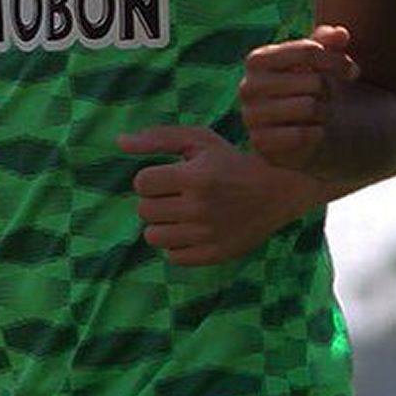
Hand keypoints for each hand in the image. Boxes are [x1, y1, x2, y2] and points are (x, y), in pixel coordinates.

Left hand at [120, 126, 322, 265]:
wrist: (276, 190)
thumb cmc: (230, 160)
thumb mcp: (199, 140)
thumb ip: (158, 138)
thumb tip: (119, 142)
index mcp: (195, 177)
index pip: (141, 183)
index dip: (152, 178)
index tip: (170, 176)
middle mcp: (200, 208)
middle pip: (144, 210)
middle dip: (156, 200)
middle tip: (177, 194)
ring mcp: (207, 235)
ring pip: (153, 237)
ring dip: (162, 224)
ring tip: (181, 213)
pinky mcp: (214, 255)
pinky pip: (173, 256)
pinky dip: (177, 244)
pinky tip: (193, 230)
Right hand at [237, 25, 359, 173]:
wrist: (296, 129)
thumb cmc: (307, 86)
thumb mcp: (317, 60)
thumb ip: (328, 41)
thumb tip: (340, 33)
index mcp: (257, 59)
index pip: (309, 51)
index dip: (338, 60)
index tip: (354, 72)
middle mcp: (248, 86)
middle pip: (313, 81)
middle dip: (330, 89)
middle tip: (331, 97)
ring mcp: (251, 116)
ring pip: (309, 107)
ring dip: (325, 112)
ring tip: (322, 113)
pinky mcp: (260, 142)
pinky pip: (301, 134)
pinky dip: (317, 133)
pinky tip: (317, 131)